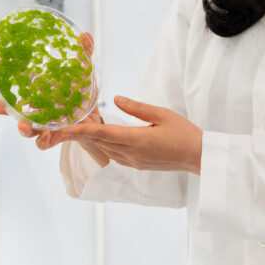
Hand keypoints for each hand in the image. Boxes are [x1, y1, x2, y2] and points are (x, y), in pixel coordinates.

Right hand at [0, 32, 109, 166]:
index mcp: (39, 93)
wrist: (97, 117)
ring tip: (22, 126)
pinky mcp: (59, 136)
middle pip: (15, 111)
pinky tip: (47, 136)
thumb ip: (84, 54)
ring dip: (23, 128)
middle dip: (4, 110)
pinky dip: (46, 140)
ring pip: (29, 129)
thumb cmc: (83, 94)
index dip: (4, 81)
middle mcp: (38, 110)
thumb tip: (85, 35)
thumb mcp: (84, 72)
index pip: (18, 87)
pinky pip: (48, 141)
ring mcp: (47, 124)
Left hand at [53, 95, 202, 174]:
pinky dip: (106, 145)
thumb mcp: (161, 114)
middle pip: (101, 142)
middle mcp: (132, 154)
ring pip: (106, 149)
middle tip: (70, 120)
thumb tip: (116, 99)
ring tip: (83, 125)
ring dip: (95, 139)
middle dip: (84, 132)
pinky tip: (103, 136)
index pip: (103, 134)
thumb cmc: (184, 133)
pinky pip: (115, 155)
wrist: (198, 156)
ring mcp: (134, 162)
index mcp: (137, 141)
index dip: (82, 131)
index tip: (65, 129)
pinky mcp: (137, 165)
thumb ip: (136, 108)